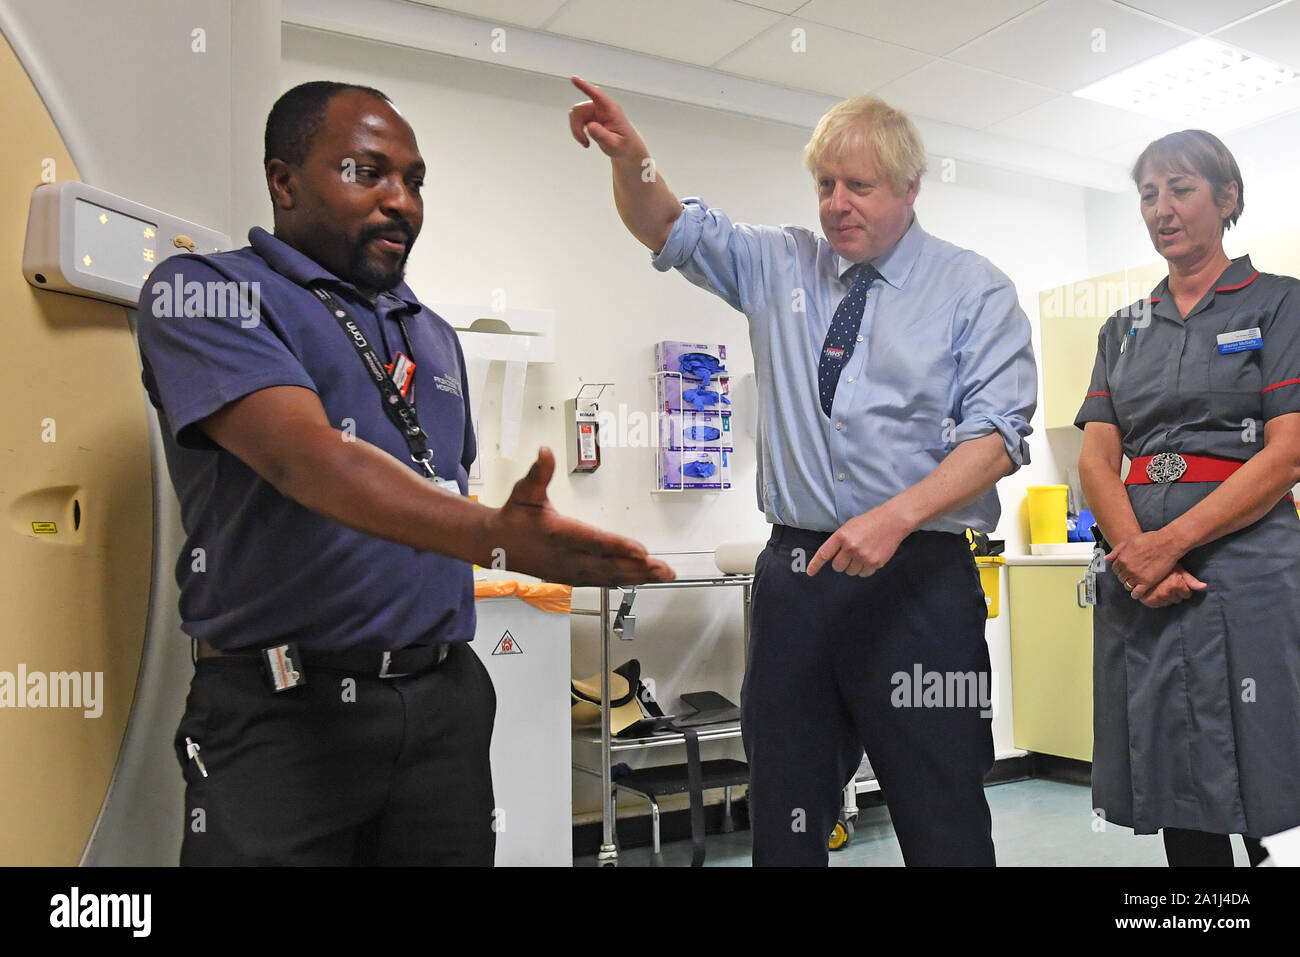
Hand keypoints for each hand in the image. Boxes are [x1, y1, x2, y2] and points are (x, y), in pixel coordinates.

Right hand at [484, 447, 674, 586]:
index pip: (593, 542)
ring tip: (663, 574)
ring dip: (637, 577)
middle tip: (663, 568)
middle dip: (637, 567)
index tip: (641, 550)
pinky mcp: (573, 578)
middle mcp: (567, 556)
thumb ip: (538, 473)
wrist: (495, 545)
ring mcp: (570, 571)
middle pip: (607, 565)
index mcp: (558, 533)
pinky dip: (625, 581)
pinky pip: (603, 582)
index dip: (618, 547)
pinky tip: (644, 579)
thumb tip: (545, 451)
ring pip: (608, 577)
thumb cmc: (514, 516)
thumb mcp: (524, 491)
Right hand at [568, 76, 644, 158]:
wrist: (627, 149)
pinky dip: (578, 131)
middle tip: (583, 141)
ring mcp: (596, 112)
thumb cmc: (625, 146)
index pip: (597, 95)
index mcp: (611, 110)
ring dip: (576, 129)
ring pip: (576, 114)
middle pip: (580, 109)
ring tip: (585, 142)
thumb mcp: (615, 145)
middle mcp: (602, 108)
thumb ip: (603, 135)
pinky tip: (586, 141)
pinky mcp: (592, 117)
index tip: (574, 79)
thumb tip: (590, 126)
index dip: (585, 87)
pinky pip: (578, 119)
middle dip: (577, 125)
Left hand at [806, 506, 911, 576]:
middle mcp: (851, 547)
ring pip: (851, 572)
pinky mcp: (875, 563)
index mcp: (842, 536)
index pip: (824, 554)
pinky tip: (870, 557)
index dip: (815, 564)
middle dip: (841, 563)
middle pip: (837, 567)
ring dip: (854, 566)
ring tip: (863, 553)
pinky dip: (865, 569)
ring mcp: (863, 556)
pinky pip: (864, 574)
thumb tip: (832, 557)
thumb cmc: (869, 522)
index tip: (810, 572)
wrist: (892, 521)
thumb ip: (839, 541)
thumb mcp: (849, 527)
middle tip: (849, 555)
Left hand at [1107, 529, 1181, 598]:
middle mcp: (1127, 568)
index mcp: (1122, 559)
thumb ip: (1117, 551)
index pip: (1115, 569)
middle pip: (1121, 578)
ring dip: (1130, 585)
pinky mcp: (1147, 582)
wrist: (1167, 543)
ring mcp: (1137, 576)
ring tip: (1136, 582)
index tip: (1126, 569)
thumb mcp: (1129, 541)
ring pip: (1127, 586)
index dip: (1120, 569)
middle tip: (1133, 574)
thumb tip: (1107, 559)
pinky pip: (1137, 593)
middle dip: (1125, 576)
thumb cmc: (1150, 540)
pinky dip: (1136, 594)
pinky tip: (1138, 592)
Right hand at [1130, 563, 1206, 606]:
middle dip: (1174, 592)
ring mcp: (1156, 597)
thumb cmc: (1163, 565)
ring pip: (1168, 602)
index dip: (1183, 588)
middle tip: (1167, 582)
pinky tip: (1155, 590)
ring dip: (1166, 596)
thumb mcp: (1179, 570)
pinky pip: (1159, 605)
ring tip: (1160, 586)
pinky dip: (1157, 599)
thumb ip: (1192, 580)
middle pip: (1178, 599)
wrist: (1143, 564)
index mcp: (1175, 585)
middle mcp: (1166, 592)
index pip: (1187, 595)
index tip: (1176, 581)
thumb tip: (1204, 587)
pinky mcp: (1148, 601)